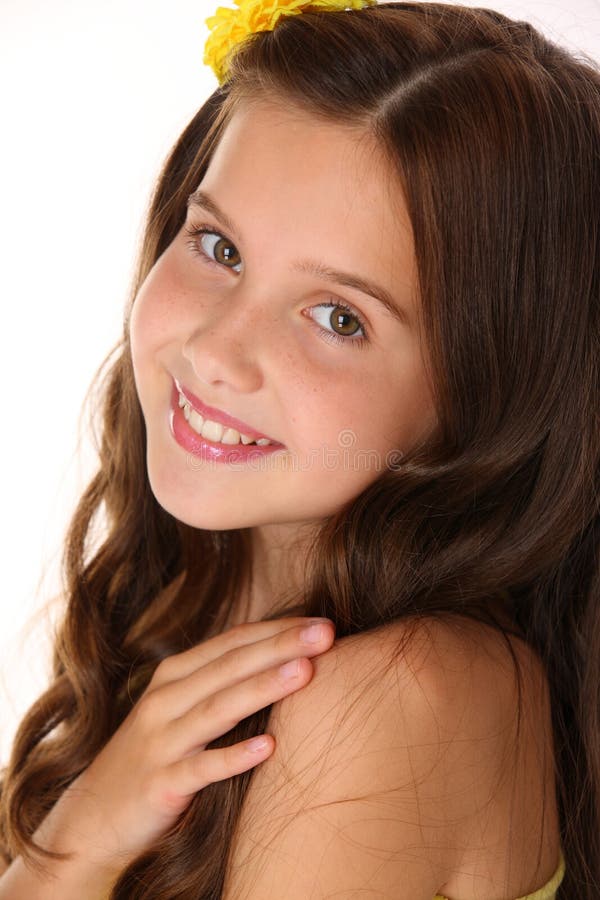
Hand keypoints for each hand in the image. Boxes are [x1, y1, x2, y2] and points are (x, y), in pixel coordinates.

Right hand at [48, 616, 334, 874]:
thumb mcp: (179, 707)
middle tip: (326, 632)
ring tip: (305, 672)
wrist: (95, 816)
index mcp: (175, 675)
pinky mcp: (161, 783)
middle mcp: (166, 700)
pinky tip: (268, 747)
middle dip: (280, 646)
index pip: (233, 642)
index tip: (321, 621)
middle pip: (231, 666)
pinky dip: (233, 757)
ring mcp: (161, 741)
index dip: (276, 629)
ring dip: (263, 688)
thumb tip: (282, 656)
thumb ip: (220, 682)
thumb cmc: (154, 754)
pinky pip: (201, 768)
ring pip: (218, 708)